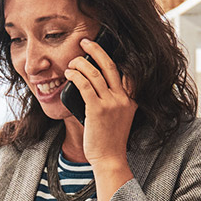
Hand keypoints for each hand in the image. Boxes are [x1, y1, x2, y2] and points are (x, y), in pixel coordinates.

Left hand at [64, 37, 136, 168]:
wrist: (110, 158)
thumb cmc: (110, 140)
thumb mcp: (119, 117)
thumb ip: (113, 101)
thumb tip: (93, 85)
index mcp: (131, 99)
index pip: (126, 71)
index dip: (114, 56)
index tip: (103, 47)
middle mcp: (123, 98)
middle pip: (110, 65)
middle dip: (96, 50)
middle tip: (85, 42)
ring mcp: (111, 103)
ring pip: (94, 73)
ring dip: (80, 63)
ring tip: (72, 62)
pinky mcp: (97, 109)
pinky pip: (85, 85)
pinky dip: (75, 76)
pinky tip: (69, 73)